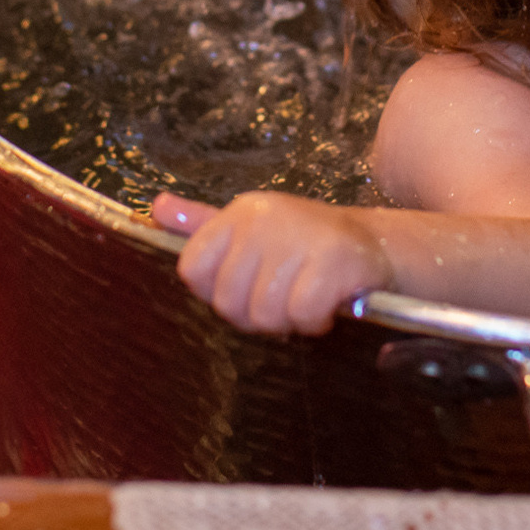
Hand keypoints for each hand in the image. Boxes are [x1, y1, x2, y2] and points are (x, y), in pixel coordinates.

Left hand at [151, 191, 391, 335]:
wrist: (374, 246)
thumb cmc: (303, 245)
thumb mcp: (250, 229)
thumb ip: (201, 224)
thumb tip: (155, 207)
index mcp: (240, 213)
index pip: (192, 270)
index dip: (219, 293)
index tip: (249, 286)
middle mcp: (265, 219)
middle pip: (228, 302)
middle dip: (257, 314)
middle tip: (284, 297)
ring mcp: (301, 237)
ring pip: (264, 314)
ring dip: (288, 321)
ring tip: (306, 298)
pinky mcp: (335, 261)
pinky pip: (302, 315)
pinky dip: (314, 322)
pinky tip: (327, 306)